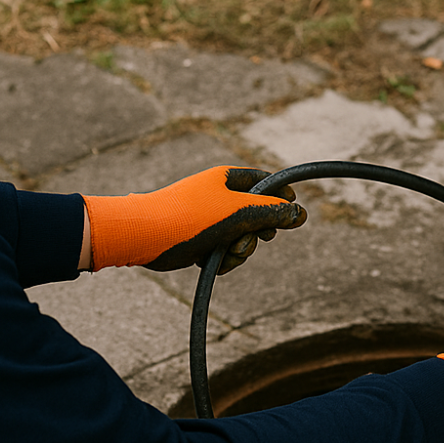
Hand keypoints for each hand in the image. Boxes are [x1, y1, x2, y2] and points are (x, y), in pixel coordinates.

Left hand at [82, 166, 306, 272]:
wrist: (143, 236)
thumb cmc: (189, 218)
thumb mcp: (238, 214)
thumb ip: (271, 213)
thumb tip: (300, 214)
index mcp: (227, 179)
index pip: (265, 182)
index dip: (282, 197)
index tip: (293, 213)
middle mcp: (216, 195)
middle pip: (255, 214)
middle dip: (257, 233)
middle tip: (256, 240)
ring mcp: (206, 217)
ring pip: (240, 236)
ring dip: (238, 251)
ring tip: (225, 256)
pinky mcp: (196, 238)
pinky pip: (221, 249)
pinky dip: (222, 259)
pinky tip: (212, 263)